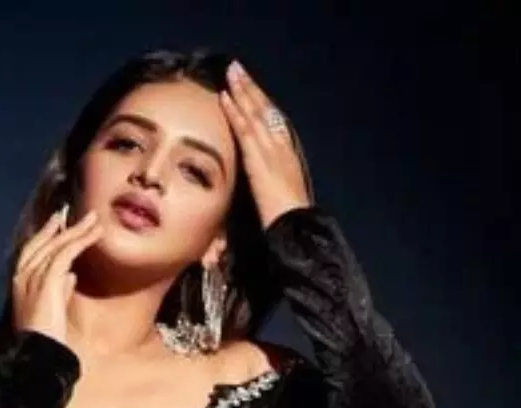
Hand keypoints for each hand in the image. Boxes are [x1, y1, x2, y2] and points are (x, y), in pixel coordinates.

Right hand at [11, 205, 102, 342]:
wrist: (40, 352)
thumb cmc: (46, 337)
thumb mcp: (52, 308)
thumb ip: (59, 289)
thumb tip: (71, 276)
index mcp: (19, 282)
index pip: (32, 250)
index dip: (46, 234)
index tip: (59, 222)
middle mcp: (22, 275)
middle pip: (43, 242)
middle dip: (62, 227)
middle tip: (80, 214)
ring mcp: (33, 276)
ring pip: (57, 245)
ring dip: (78, 230)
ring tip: (95, 220)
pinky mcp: (47, 280)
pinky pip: (67, 253)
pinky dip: (82, 241)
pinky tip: (95, 234)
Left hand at [219, 61, 312, 228]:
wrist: (295, 227)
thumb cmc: (288, 218)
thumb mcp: (280, 193)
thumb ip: (270, 180)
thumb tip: (260, 178)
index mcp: (288, 155)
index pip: (274, 121)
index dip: (262, 101)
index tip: (250, 87)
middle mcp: (282, 147)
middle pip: (265, 110)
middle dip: (251, 88)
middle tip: (237, 68)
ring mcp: (272, 152)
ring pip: (255, 115)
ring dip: (242, 92)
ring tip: (231, 74)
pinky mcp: (260, 160)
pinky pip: (245, 131)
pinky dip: (235, 112)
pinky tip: (226, 98)